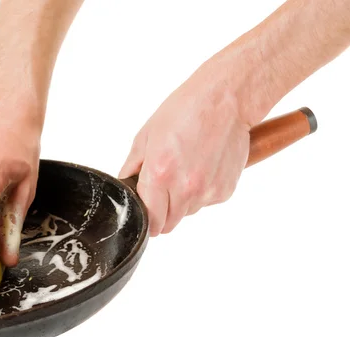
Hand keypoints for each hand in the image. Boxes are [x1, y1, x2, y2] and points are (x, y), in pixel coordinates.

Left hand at [119, 66, 254, 235]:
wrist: (225, 100)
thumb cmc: (185, 111)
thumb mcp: (146, 136)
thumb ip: (132, 167)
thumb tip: (124, 185)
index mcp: (160, 175)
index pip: (150, 220)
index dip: (145, 218)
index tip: (145, 212)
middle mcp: (185, 189)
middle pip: (168, 223)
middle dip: (162, 212)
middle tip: (163, 189)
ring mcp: (207, 192)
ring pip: (187, 213)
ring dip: (182, 201)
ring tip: (185, 170)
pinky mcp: (225, 190)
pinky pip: (206, 202)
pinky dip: (202, 192)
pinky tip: (202, 167)